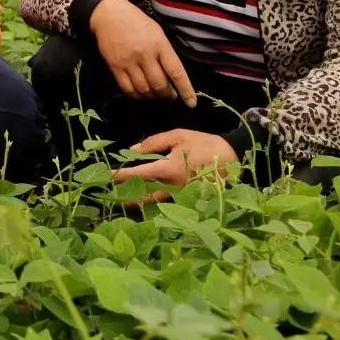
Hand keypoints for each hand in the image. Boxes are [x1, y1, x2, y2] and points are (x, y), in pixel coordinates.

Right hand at [90, 0, 196, 105]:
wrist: (109, 14)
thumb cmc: (137, 22)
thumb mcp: (157, 33)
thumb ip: (165, 53)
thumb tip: (173, 77)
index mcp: (160, 44)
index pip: (176, 72)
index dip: (185, 90)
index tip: (191, 103)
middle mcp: (145, 54)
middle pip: (159, 85)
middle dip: (167, 95)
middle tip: (169, 96)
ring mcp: (129, 61)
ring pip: (144, 90)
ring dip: (152, 97)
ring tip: (155, 95)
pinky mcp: (115, 66)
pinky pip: (127, 89)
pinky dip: (136, 96)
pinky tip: (140, 94)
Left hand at [112, 129, 237, 203]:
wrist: (232, 156)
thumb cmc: (203, 143)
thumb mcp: (178, 136)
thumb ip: (153, 143)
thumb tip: (132, 150)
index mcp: (169, 169)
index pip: (139, 174)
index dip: (121, 176)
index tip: (107, 176)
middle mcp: (173, 187)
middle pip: (142, 197)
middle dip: (125, 196)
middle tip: (109, 194)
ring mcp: (182, 197)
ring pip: (154, 204)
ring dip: (137, 201)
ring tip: (122, 198)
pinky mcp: (189, 201)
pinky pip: (167, 204)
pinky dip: (153, 203)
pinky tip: (143, 199)